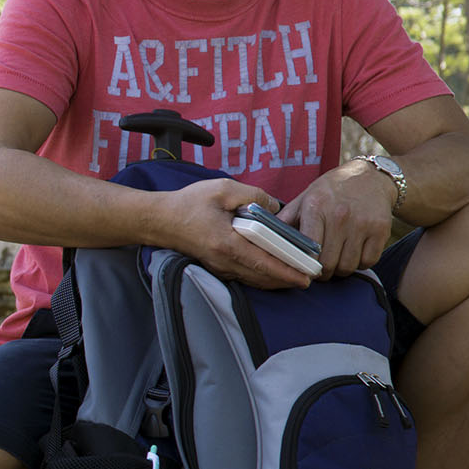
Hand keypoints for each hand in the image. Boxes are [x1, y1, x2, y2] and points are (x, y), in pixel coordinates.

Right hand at [157, 179, 312, 288]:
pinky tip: (274, 271)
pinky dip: (262, 276)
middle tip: (310, 276)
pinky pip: (245, 276)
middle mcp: (224, 261)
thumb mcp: (224, 189)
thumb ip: (254, 196)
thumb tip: (274, 208)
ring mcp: (219, 267)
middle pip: (263, 278)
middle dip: (287, 279)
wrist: (159, 220)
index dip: (287, 271)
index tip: (307, 276)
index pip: (264, 263)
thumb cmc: (189, 203)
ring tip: (297, 275)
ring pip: (254, 280)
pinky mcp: (217, 267)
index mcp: (227, 243)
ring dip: (276, 280)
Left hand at [280, 161, 396, 278]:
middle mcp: (340, 216)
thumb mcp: (305, 197)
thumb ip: (286, 219)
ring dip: (340, 270)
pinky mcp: (381, 230)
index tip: (303, 267)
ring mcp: (363, 224)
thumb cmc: (332, 190)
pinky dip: (360, 263)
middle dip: (322, 273)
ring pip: (349, 266)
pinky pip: (368, 261)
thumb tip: (264, 238)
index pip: (308, 249)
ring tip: (336, 261)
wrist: (371, 177)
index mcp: (316, 207)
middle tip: (319, 269)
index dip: (304, 264)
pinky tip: (353, 253)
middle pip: (328, 264)